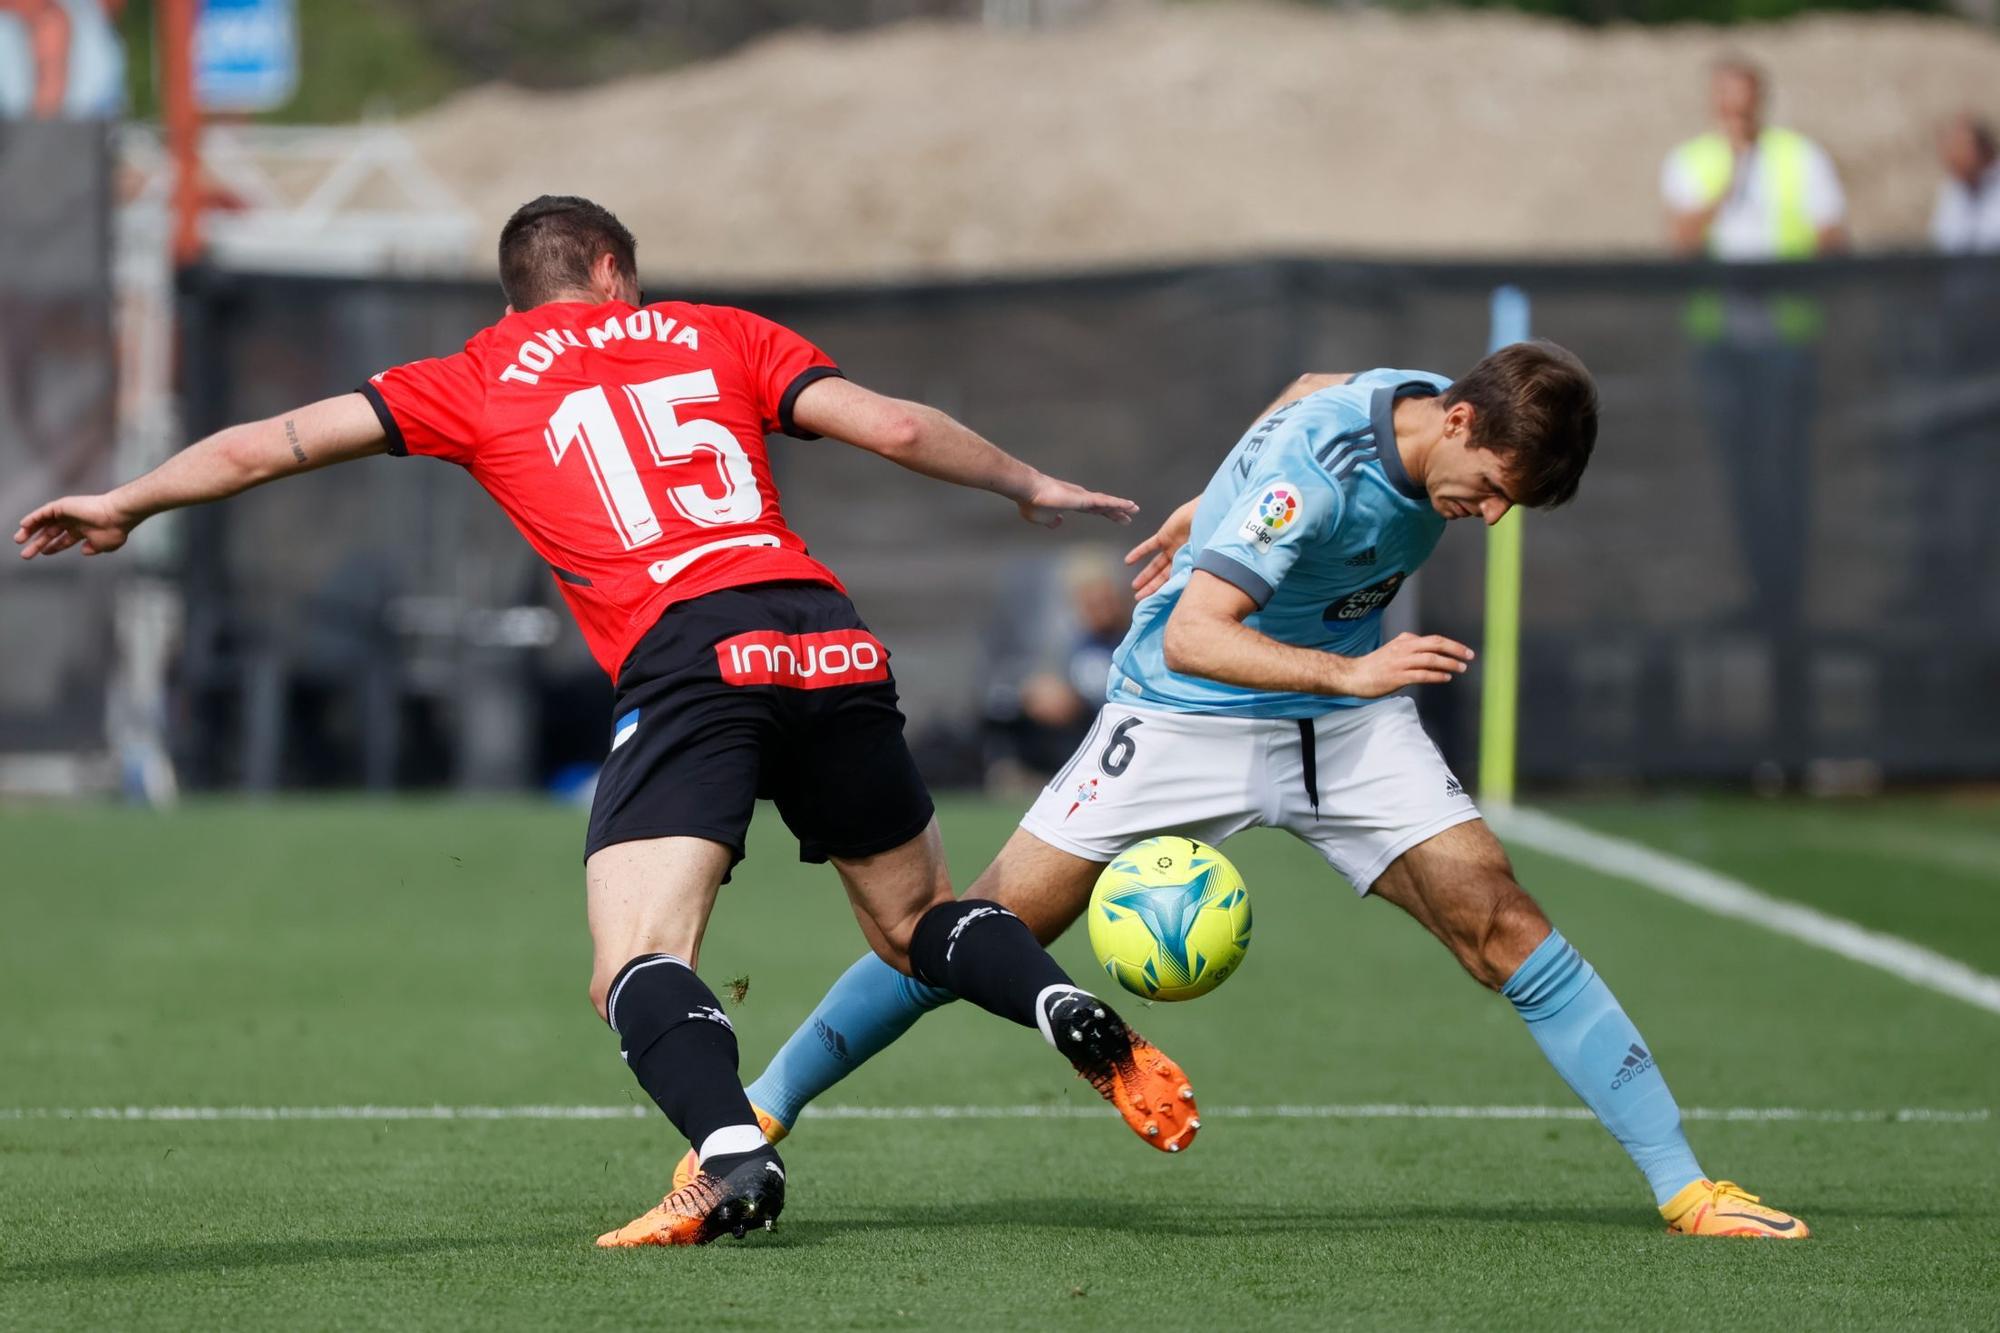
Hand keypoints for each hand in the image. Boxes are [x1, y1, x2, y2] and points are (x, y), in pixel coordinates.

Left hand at [14, 494, 137, 559]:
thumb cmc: (116, 529)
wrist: (118, 515)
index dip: (54, 546)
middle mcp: (75, 521)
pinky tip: (23, 525)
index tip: (44, 553)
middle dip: (38, 543)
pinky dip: (33, 518)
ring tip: (19, 540)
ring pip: (44, 522)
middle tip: (26, 554)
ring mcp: (68, 512)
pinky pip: (43, 512)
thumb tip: (84, 551)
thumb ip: (94, 549)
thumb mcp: (104, 546)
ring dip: (31, 531)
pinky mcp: (64, 506)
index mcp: (84, 530)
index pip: (64, 539)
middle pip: (51, 532)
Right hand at [1015, 474, 1137, 529]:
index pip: (1093, 510)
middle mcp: (1080, 498)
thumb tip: (1058, 523)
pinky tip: (1129, 506)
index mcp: (1072, 504)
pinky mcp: (1084, 498)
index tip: (1114, 517)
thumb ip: (1051, 521)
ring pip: (1107, 503)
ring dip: (1121, 506)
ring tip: (1135, 509)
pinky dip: (1118, 504)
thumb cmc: (1032, 503)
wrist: (1028, 491)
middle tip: (1131, 513)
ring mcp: (1083, 497)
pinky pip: (1105, 502)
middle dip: (1117, 511)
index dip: (1105, 513)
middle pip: (1103, 506)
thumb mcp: (1042, 519)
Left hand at [1123, 498, 1198, 599]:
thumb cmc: (1211, 533)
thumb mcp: (1204, 557)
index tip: (1156, 603)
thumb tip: (1191, 590)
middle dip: (1151, 587)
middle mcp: (1181, 557)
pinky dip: (1139, 553)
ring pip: (1155, 564)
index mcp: (1191, 564)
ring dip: (1145, 575)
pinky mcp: (1164, 536)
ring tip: (1134, 586)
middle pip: (1163, 576)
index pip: (1175, 582)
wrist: (1207, 512)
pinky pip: (1149, 546)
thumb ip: (1195, 572)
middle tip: (1140, 598)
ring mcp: (1172, 546)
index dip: (1165, 592)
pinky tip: (1128, 562)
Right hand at [1337, 632, 1473, 697]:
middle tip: (1469, 656)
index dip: (1452, 645)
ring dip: (1448, 663)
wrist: (1353, 675)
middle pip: (1435, 644)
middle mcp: (1404, 649)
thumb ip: (1409, 647)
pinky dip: (1436, 675)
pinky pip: (1421, 674)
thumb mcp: (1393, 649)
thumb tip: (1427, 647)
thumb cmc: (1374, 665)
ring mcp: (1400, 662)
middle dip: (1455, 649)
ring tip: (1461, 668)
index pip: (1433, 639)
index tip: (1465, 651)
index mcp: (1405, 641)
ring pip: (1430, 659)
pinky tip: (1445, 678)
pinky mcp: (1397, 676)